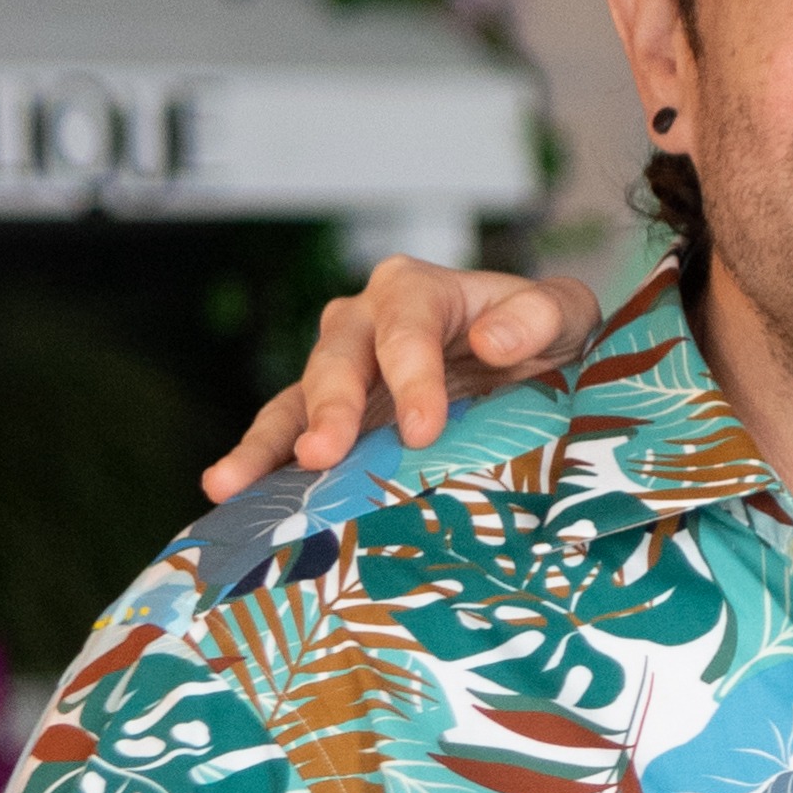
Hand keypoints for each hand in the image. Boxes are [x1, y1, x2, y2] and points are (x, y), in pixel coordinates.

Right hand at [199, 259, 605, 497]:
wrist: (534, 369)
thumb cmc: (543, 339)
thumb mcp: (564, 316)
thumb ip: (539, 315)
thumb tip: (491, 340)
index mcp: (417, 291)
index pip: (406, 328)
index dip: (411, 378)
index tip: (423, 431)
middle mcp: (365, 323)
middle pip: (337, 361)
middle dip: (329, 409)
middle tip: (324, 455)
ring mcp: (340, 372)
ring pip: (294, 402)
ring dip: (266, 445)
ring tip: (229, 483)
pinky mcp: (329, 419)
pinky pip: (285, 440)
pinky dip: (261, 469)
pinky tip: (228, 500)